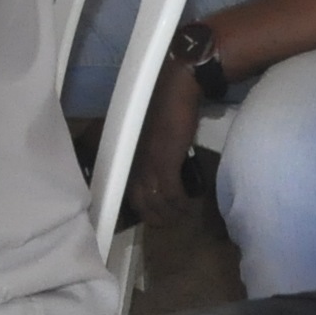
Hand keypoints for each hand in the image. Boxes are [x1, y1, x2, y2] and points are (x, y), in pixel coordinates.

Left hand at [121, 68, 202, 224]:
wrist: (174, 91)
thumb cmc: (162, 107)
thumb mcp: (148, 136)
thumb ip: (148, 152)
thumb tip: (158, 165)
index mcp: (127, 157)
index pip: (128, 191)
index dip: (141, 208)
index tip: (153, 215)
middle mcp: (132, 164)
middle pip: (139, 203)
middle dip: (154, 217)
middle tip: (168, 222)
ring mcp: (147, 165)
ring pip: (156, 202)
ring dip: (170, 213)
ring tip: (182, 216)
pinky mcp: (165, 164)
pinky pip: (171, 194)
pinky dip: (180, 203)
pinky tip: (188, 205)